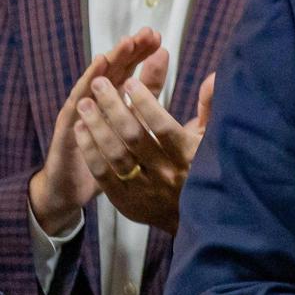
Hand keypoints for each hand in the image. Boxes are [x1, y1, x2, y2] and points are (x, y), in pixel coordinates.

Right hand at [28, 28, 161, 234]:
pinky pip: (77, 104)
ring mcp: (81, 110)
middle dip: (131, 50)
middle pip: (116, 69)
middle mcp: (99, 99)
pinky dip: (85, 86)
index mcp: (117, 96)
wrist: (74, 187)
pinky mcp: (68, 126)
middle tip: (146, 33)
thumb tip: (176, 73)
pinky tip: (96, 73)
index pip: (133, 69)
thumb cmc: (109, 153)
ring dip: (113, 61)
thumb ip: (152, 95)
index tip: (159, 37)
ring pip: (98, 81)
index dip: (144, 53)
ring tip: (126, 44)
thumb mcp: (136, 124)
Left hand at [74, 61, 215, 234]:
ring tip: (84, 104)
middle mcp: (167, 172)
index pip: (163, 126)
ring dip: (96, 127)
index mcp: (189, 155)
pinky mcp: (127, 203)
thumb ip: (209, 106)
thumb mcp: (211, 139)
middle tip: (99, 85)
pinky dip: (90, 151)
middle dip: (113, 108)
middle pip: (134, 137)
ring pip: (115, 155)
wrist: (195, 219)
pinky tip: (81, 131)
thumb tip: (213, 76)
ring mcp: (145, 189)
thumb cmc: (203, 169)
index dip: (145, 103)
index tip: (130, 82)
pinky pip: (103, 175)